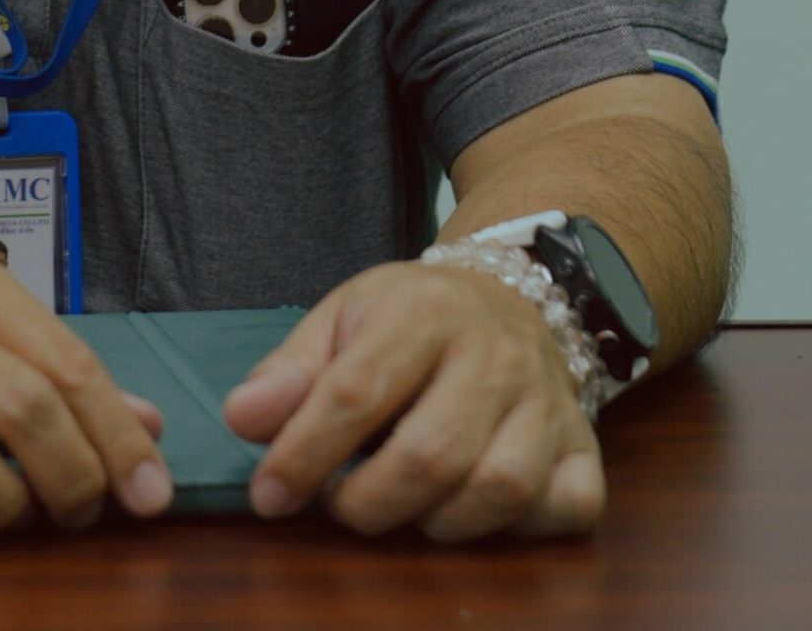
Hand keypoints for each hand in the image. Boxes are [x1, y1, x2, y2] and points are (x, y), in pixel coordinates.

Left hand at [222, 261, 605, 540]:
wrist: (507, 296)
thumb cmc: (409, 317)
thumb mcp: (341, 318)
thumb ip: (290, 370)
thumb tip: (242, 421)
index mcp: (422, 312)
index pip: (357, 391)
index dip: (304, 452)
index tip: (268, 495)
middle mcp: (494, 355)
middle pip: (431, 454)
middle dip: (367, 502)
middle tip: (335, 506)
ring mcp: (548, 403)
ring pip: (499, 489)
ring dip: (434, 521)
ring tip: (396, 506)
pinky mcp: (586, 446)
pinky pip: (566, 508)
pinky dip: (518, 531)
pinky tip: (472, 511)